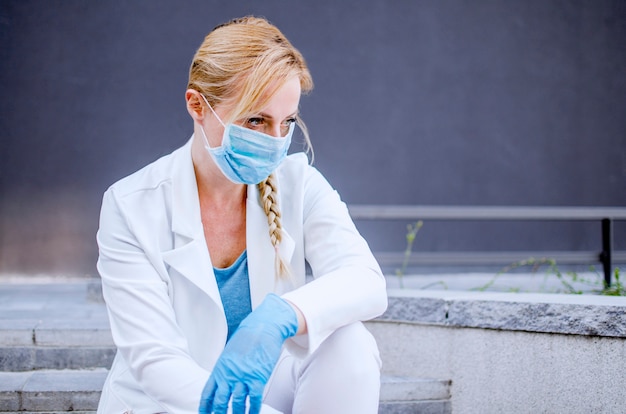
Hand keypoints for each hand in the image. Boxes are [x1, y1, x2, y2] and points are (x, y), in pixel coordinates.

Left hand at [199, 294, 297, 413]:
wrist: (262, 327)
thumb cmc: (247, 337)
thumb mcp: (229, 352)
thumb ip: (225, 368)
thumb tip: (223, 380)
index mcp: (220, 367)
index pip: (208, 393)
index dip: (205, 406)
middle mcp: (229, 374)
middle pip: (220, 401)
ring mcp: (243, 376)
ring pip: (237, 403)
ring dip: (237, 413)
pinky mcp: (258, 377)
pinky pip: (254, 398)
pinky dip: (253, 409)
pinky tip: (252, 413)